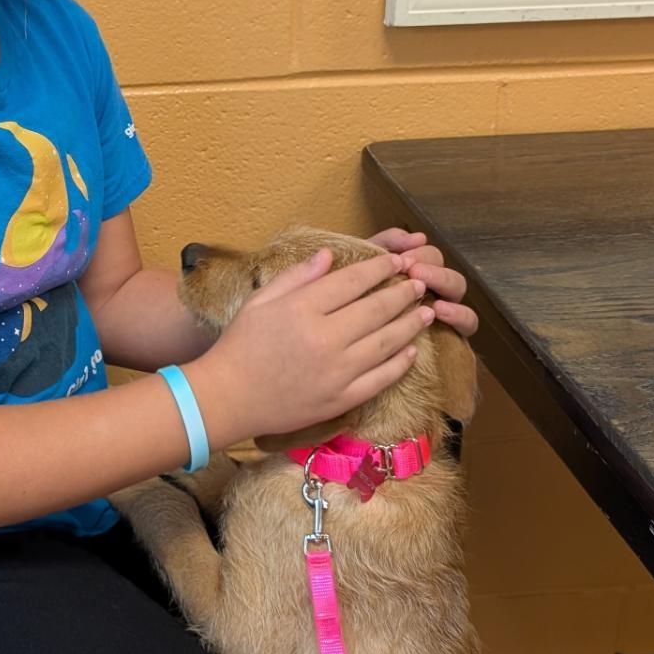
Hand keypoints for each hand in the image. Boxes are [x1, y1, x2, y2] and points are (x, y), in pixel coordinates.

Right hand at [189, 249, 430, 446]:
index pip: (353, 281)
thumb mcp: (260, 301)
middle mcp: (325, 337)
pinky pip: (381, 378)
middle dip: (403, 293)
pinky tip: (411, 351)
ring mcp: (337, 371)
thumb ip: (297, 276)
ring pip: (387, 342)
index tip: (396, 261)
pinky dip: (400, 363)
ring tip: (426, 311)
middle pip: (377, 309)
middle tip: (420, 283)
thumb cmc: (239, 345)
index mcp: (303, 309)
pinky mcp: (341, 399)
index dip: (379, 268)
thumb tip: (329, 254)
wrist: (227, 398)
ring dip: (411, 324)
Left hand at [368, 228, 478, 337]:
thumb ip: (387, 243)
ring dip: (444, 281)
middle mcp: (433, 287)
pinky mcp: (452, 333)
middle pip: (441, 263)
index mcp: (416, 271)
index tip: (401, 259)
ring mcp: (445, 309)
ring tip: (424, 285)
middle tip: (412, 271)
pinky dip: (459, 313)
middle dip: (431, 266)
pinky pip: (468, 322)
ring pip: (458, 288)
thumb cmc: (357, 297)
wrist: (348, 341)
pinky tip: (439, 310)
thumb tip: (419, 237)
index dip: (419, 253)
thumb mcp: (365, 265)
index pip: (429, 254)